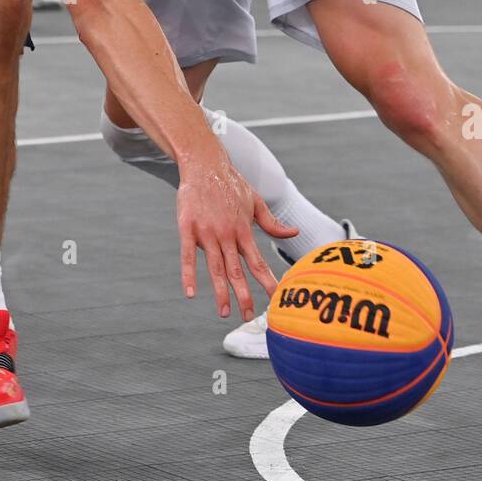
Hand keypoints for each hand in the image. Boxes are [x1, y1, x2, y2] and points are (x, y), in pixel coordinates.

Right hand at [177, 158, 297, 319]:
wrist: (205, 164)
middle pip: (237, 270)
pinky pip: (187, 256)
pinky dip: (188, 275)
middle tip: (249, 317)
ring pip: (215, 267)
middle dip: (244, 295)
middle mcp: (227, 234)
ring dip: (220, 291)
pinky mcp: (187, 228)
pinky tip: (189, 293)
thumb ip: (272, 222)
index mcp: (244, 230)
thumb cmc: (231, 183)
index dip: (267, 281)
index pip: (258, 261)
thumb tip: (294, 233)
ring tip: (225, 312)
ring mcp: (207, 232)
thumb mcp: (256, 201)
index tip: (275, 298)